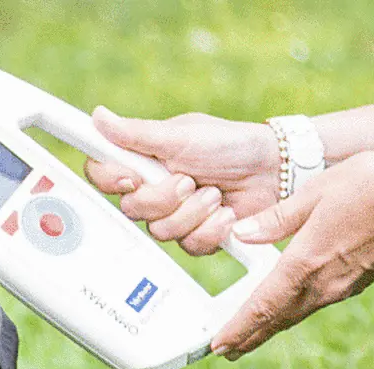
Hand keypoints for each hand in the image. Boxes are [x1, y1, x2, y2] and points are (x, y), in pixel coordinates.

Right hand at [84, 107, 281, 254]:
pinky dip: (211, 229)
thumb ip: (136, 133)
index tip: (131, 178)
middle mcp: (154, 190)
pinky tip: (226, 214)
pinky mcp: (197, 235)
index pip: (103, 175)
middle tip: (189, 181)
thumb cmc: (230, 145)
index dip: (111, 181)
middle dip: (164, 198)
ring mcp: (174, 215)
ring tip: (214, 194)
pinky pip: (188, 245)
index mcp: (144, 162)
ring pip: (160, 231)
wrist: (275, 170)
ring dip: (192, 212)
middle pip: (131, 210)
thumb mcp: (181, 135)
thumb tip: (98, 117)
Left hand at [210, 151, 373, 358]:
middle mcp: (324, 283)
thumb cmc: (370, 186)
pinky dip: (295, 310)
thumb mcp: (314, 194)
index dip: (239, 328)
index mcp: (305, 263)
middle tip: (226, 352)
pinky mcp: (360, 279)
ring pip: (298, 312)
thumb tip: (240, 234)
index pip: (262, 306)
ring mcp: (345, 285)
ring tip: (251, 336)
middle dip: (250, 336)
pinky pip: (318, 301)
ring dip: (272, 326)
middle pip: (279, 319)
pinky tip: (289, 307)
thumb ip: (276, 219)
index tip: (218, 346)